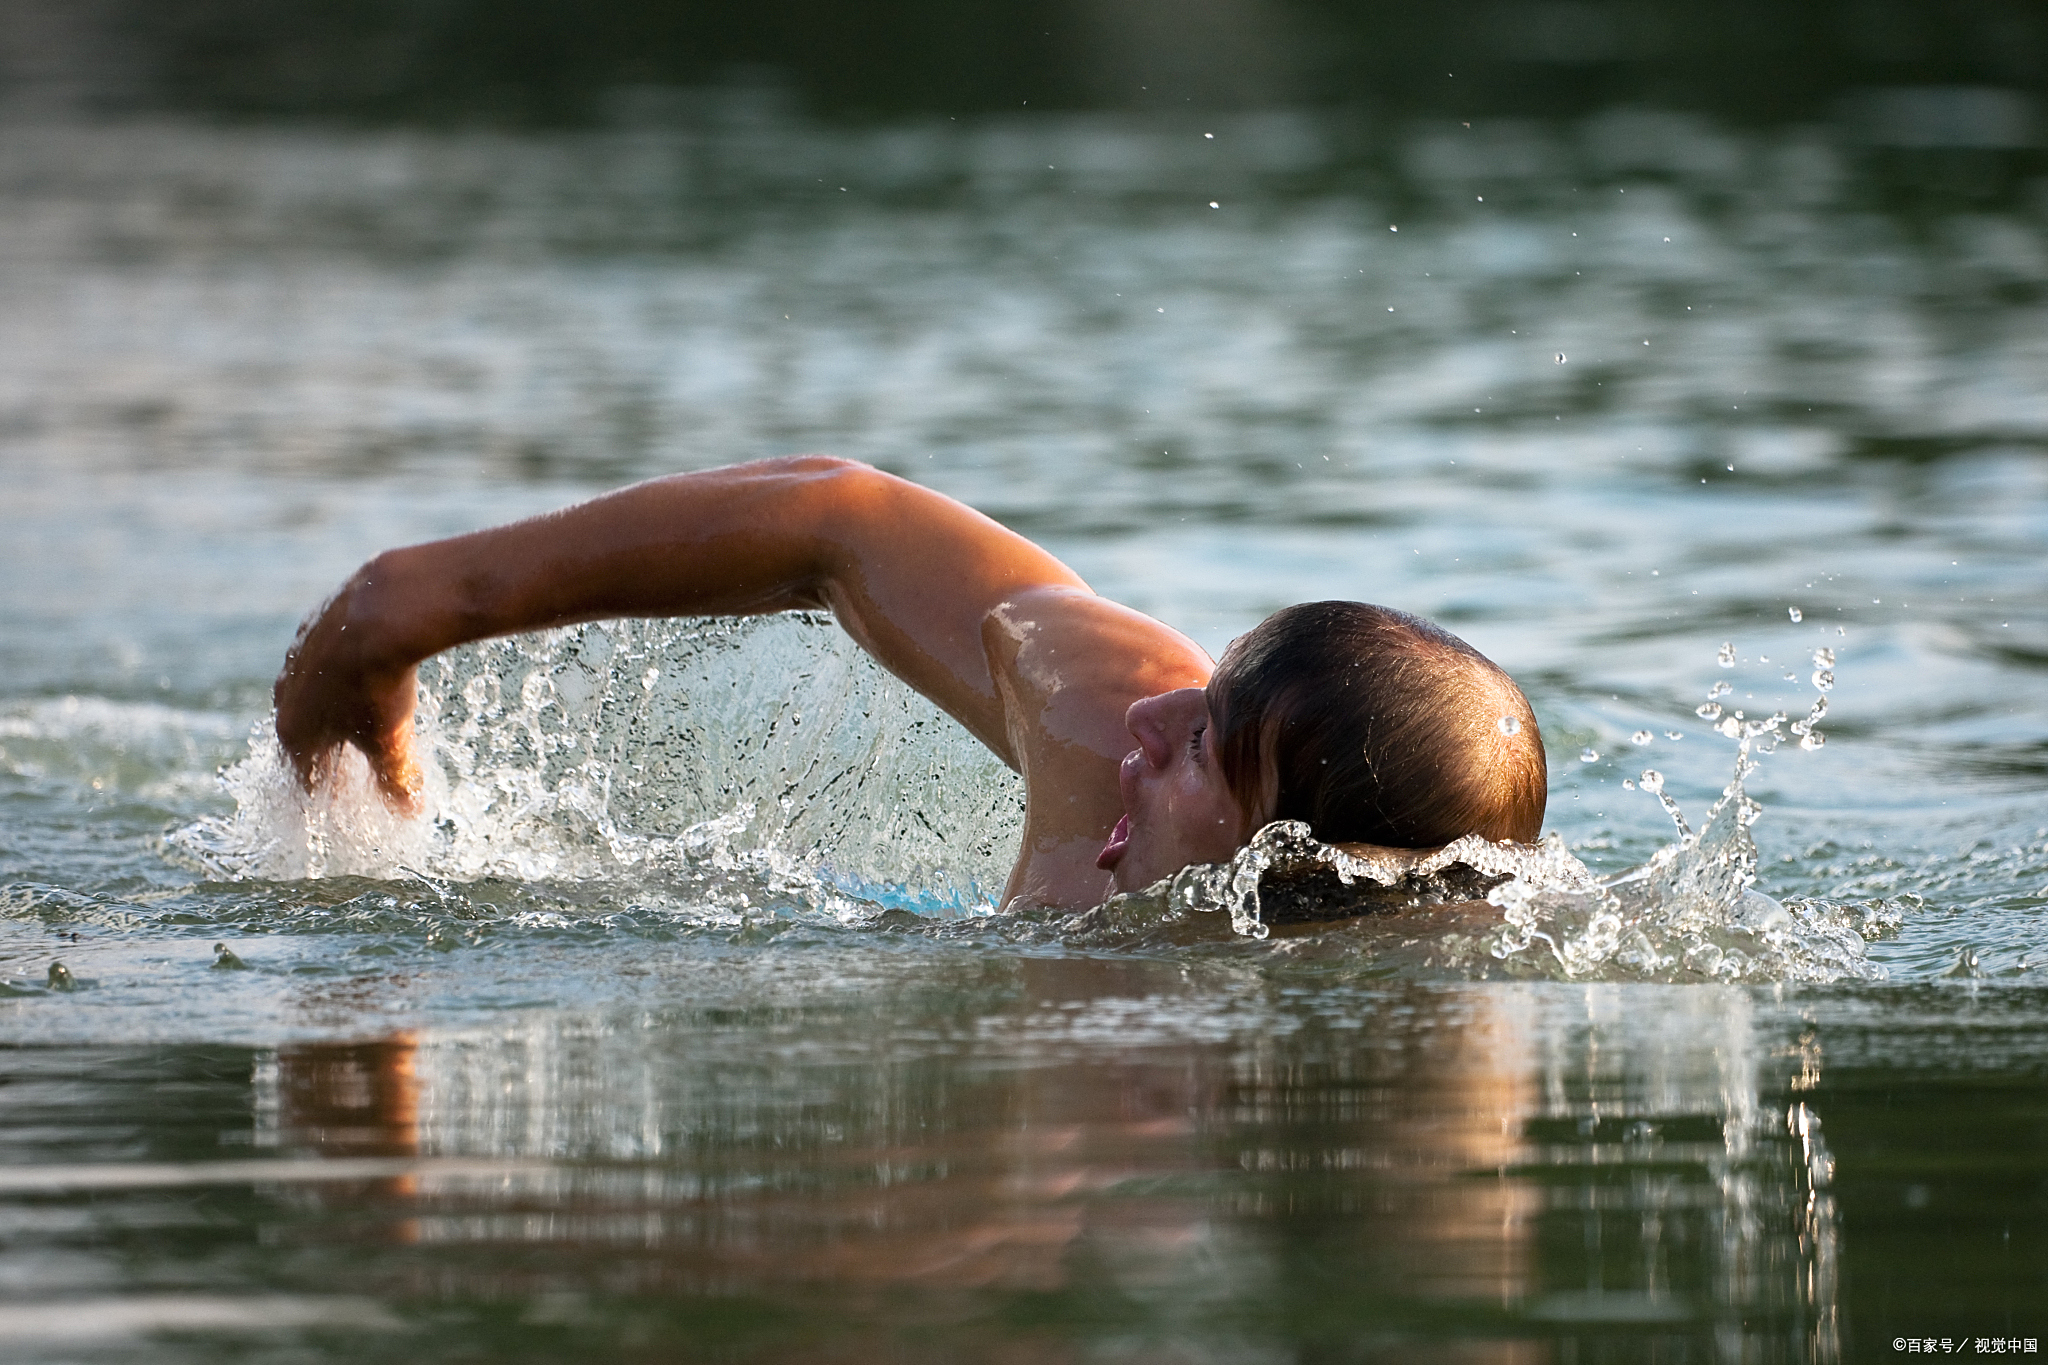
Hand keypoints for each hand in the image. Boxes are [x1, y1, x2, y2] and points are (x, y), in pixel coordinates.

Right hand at [272, 575, 424, 811]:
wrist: (380, 613)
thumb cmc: (380, 687)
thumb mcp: (391, 741)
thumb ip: (397, 780)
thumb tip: (411, 811)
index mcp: (293, 731)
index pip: (302, 776)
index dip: (322, 793)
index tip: (337, 802)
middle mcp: (285, 694)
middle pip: (302, 733)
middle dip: (325, 751)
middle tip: (347, 762)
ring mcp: (295, 656)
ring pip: (309, 690)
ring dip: (330, 706)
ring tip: (354, 714)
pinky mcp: (314, 624)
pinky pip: (324, 654)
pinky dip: (340, 667)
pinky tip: (361, 666)